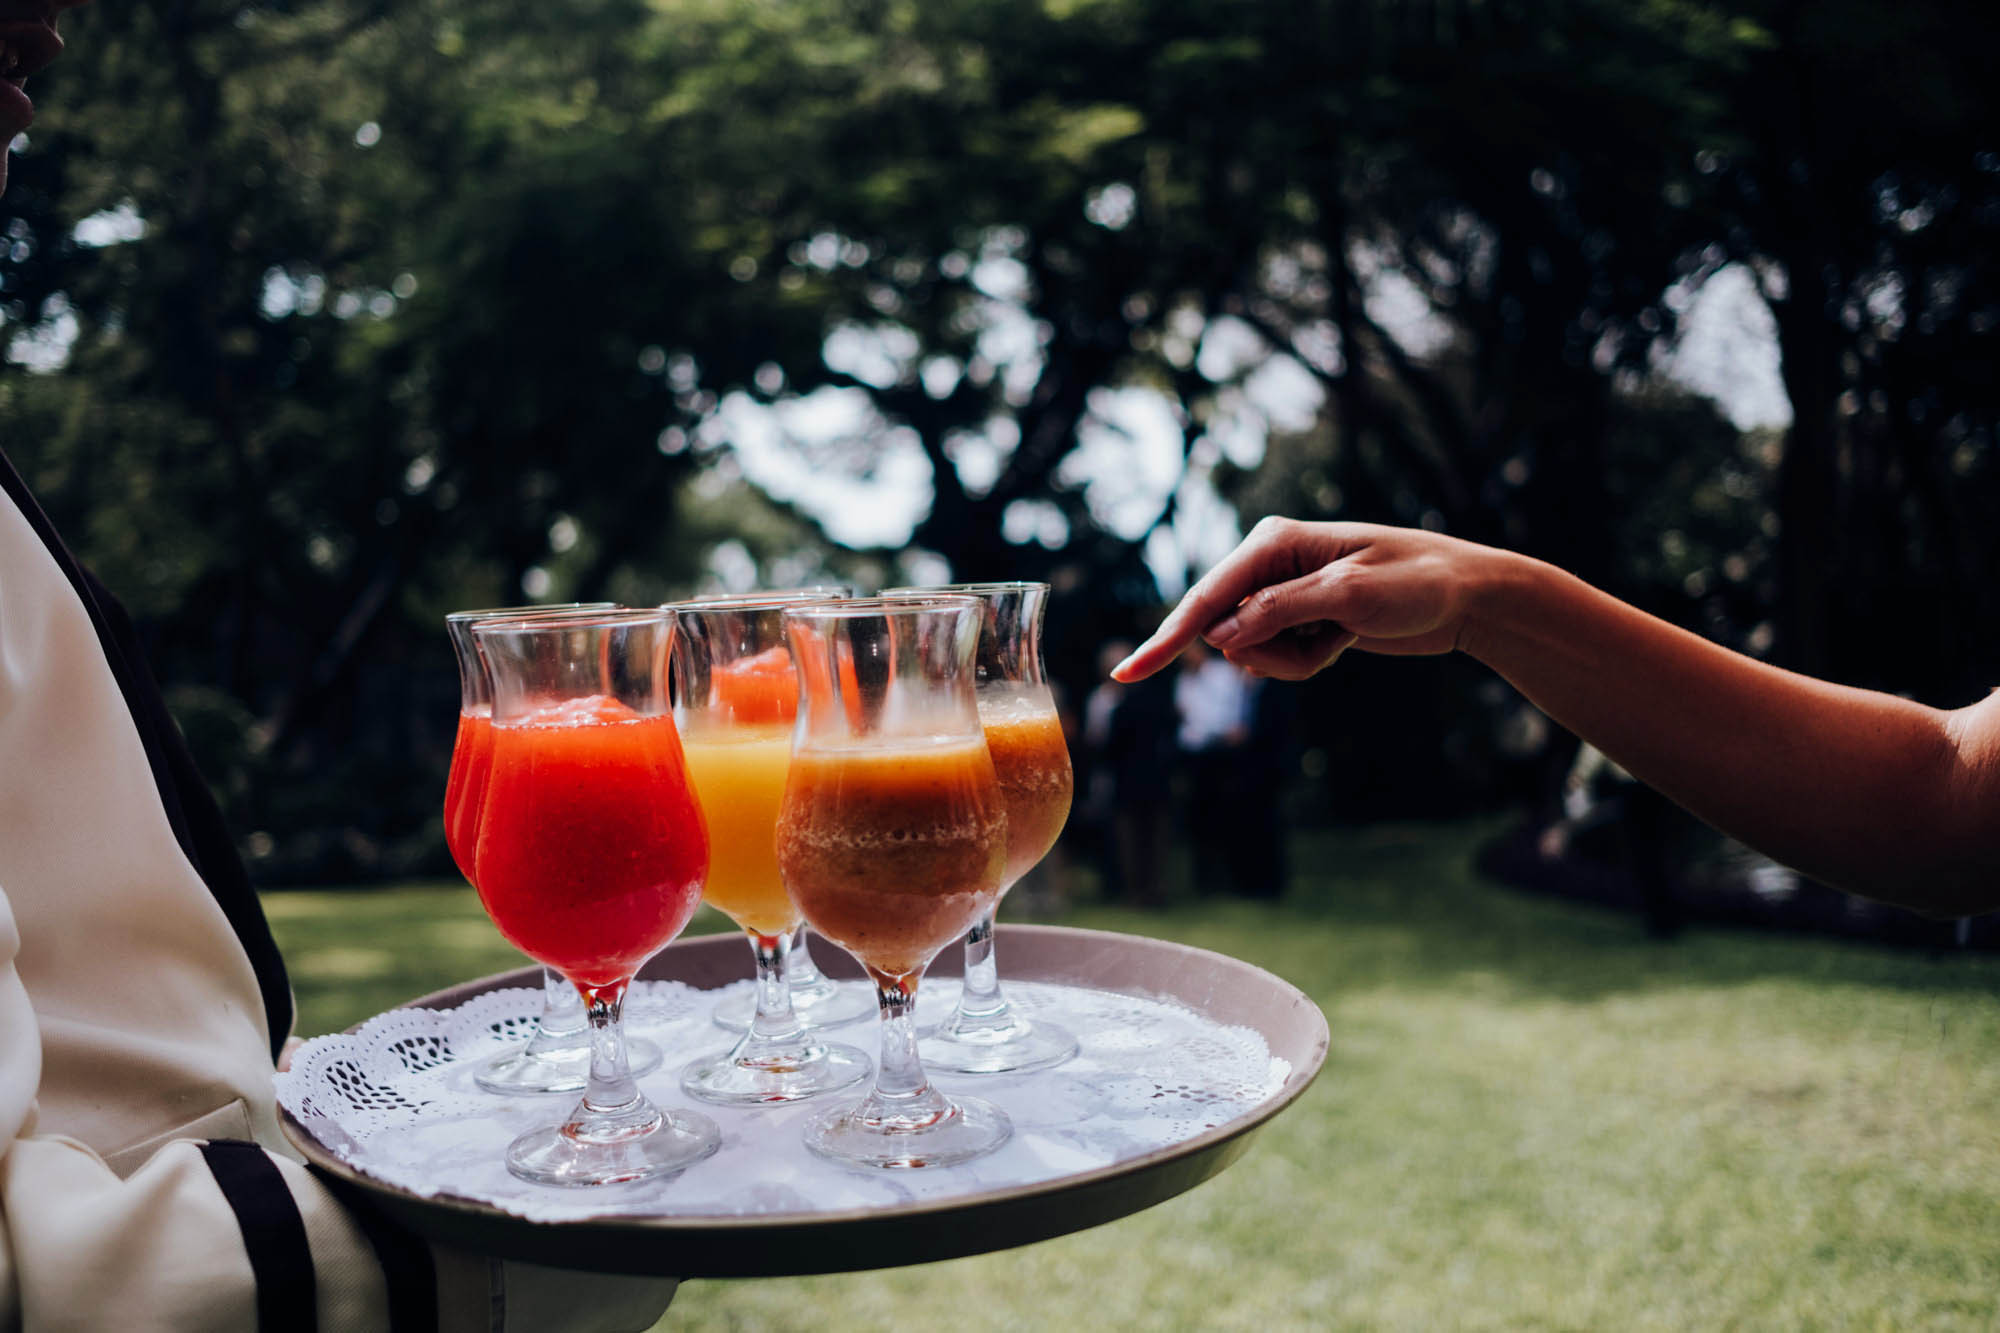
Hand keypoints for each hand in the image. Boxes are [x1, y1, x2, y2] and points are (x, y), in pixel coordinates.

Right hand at [1113, 519, 1487, 681]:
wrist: (1467, 596)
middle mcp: (1267, 564)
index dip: (1165, 641)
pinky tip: (1343, 643)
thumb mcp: (1348, 596)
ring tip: (1342, 639)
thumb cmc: (1416, 581)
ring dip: (1292, 663)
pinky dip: (1306, 664)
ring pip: (1250, 653)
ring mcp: (1282, 594)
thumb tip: (1221, 636)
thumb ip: (1278, 613)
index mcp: (1272, 543)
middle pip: (1225, 633)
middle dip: (1268, 654)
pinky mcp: (1299, 619)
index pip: (1205, 599)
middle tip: (1330, 638)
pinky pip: (1277, 660)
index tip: (1125, 678)